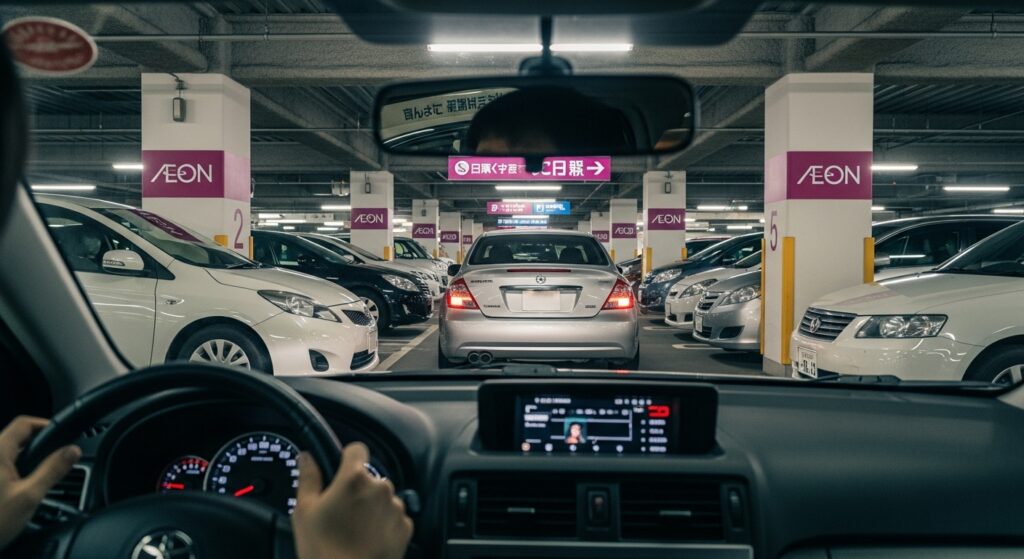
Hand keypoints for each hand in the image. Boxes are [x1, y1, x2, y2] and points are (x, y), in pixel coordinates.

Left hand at [0, 416, 80, 549]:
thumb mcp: (29, 496)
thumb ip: (53, 470)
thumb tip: (72, 451)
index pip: (24, 423)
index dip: (45, 425)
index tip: (62, 434)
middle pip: (16, 437)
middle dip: (38, 443)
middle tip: (57, 455)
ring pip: (8, 453)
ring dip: (26, 458)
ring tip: (42, 473)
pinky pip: (2, 467)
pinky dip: (15, 469)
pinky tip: (21, 488)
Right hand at [293, 443, 412, 558]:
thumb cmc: (324, 550)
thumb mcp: (304, 511)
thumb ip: (308, 478)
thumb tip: (307, 458)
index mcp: (354, 478)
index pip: (356, 449)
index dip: (346, 458)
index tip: (340, 469)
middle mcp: (380, 488)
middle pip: (368, 477)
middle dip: (356, 490)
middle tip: (340, 512)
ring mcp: (395, 507)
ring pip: (381, 498)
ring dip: (370, 507)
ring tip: (353, 530)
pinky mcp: (405, 527)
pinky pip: (393, 517)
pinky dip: (383, 524)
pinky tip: (366, 539)